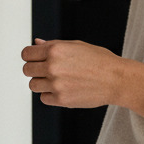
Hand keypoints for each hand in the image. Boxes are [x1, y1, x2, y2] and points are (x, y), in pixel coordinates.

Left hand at [21, 38, 143, 118]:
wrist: (116, 79)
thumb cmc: (100, 61)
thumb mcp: (77, 45)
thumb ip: (53, 45)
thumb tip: (37, 43)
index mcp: (55, 49)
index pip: (26, 53)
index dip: (31, 56)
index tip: (35, 59)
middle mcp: (53, 66)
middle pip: (27, 70)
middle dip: (35, 69)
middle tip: (48, 70)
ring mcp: (56, 84)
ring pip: (33, 85)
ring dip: (42, 83)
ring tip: (57, 80)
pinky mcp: (61, 100)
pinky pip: (43, 98)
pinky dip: (51, 95)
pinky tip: (63, 89)